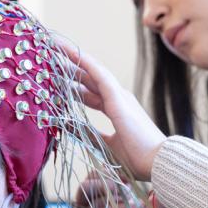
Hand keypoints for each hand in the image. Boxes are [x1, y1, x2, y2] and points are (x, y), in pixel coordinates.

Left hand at [60, 41, 165, 179]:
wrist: (158, 162)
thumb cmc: (137, 158)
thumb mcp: (104, 144)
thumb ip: (88, 133)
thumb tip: (68, 125)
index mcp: (115, 108)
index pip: (88, 92)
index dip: (72, 83)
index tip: (54, 75)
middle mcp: (117, 98)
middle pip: (87, 78)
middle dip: (69, 65)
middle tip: (49, 53)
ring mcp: (119, 96)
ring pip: (91, 71)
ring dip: (74, 57)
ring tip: (55, 45)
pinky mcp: (119, 99)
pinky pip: (100, 75)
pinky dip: (86, 63)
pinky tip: (73, 52)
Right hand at [73, 173, 153, 207]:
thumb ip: (154, 200)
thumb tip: (168, 187)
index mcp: (99, 196)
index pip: (99, 173)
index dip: (112, 170)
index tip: (129, 176)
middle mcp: (88, 203)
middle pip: (89, 177)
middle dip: (105, 175)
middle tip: (124, 181)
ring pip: (84, 189)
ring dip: (102, 185)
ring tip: (118, 188)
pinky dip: (103, 203)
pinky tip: (119, 206)